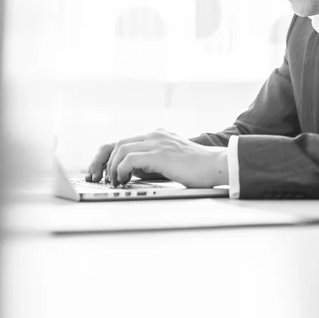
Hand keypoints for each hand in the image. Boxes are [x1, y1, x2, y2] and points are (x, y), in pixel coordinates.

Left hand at [89, 129, 228, 187]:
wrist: (216, 166)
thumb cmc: (199, 169)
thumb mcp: (172, 160)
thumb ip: (154, 160)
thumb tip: (132, 172)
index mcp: (159, 135)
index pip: (125, 141)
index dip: (110, 156)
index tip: (103, 172)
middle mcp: (156, 135)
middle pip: (118, 143)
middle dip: (104, 162)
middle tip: (102, 179)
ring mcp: (157, 142)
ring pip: (120, 149)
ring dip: (112, 168)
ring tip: (115, 182)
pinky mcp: (159, 153)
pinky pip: (128, 159)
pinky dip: (121, 170)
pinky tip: (123, 180)